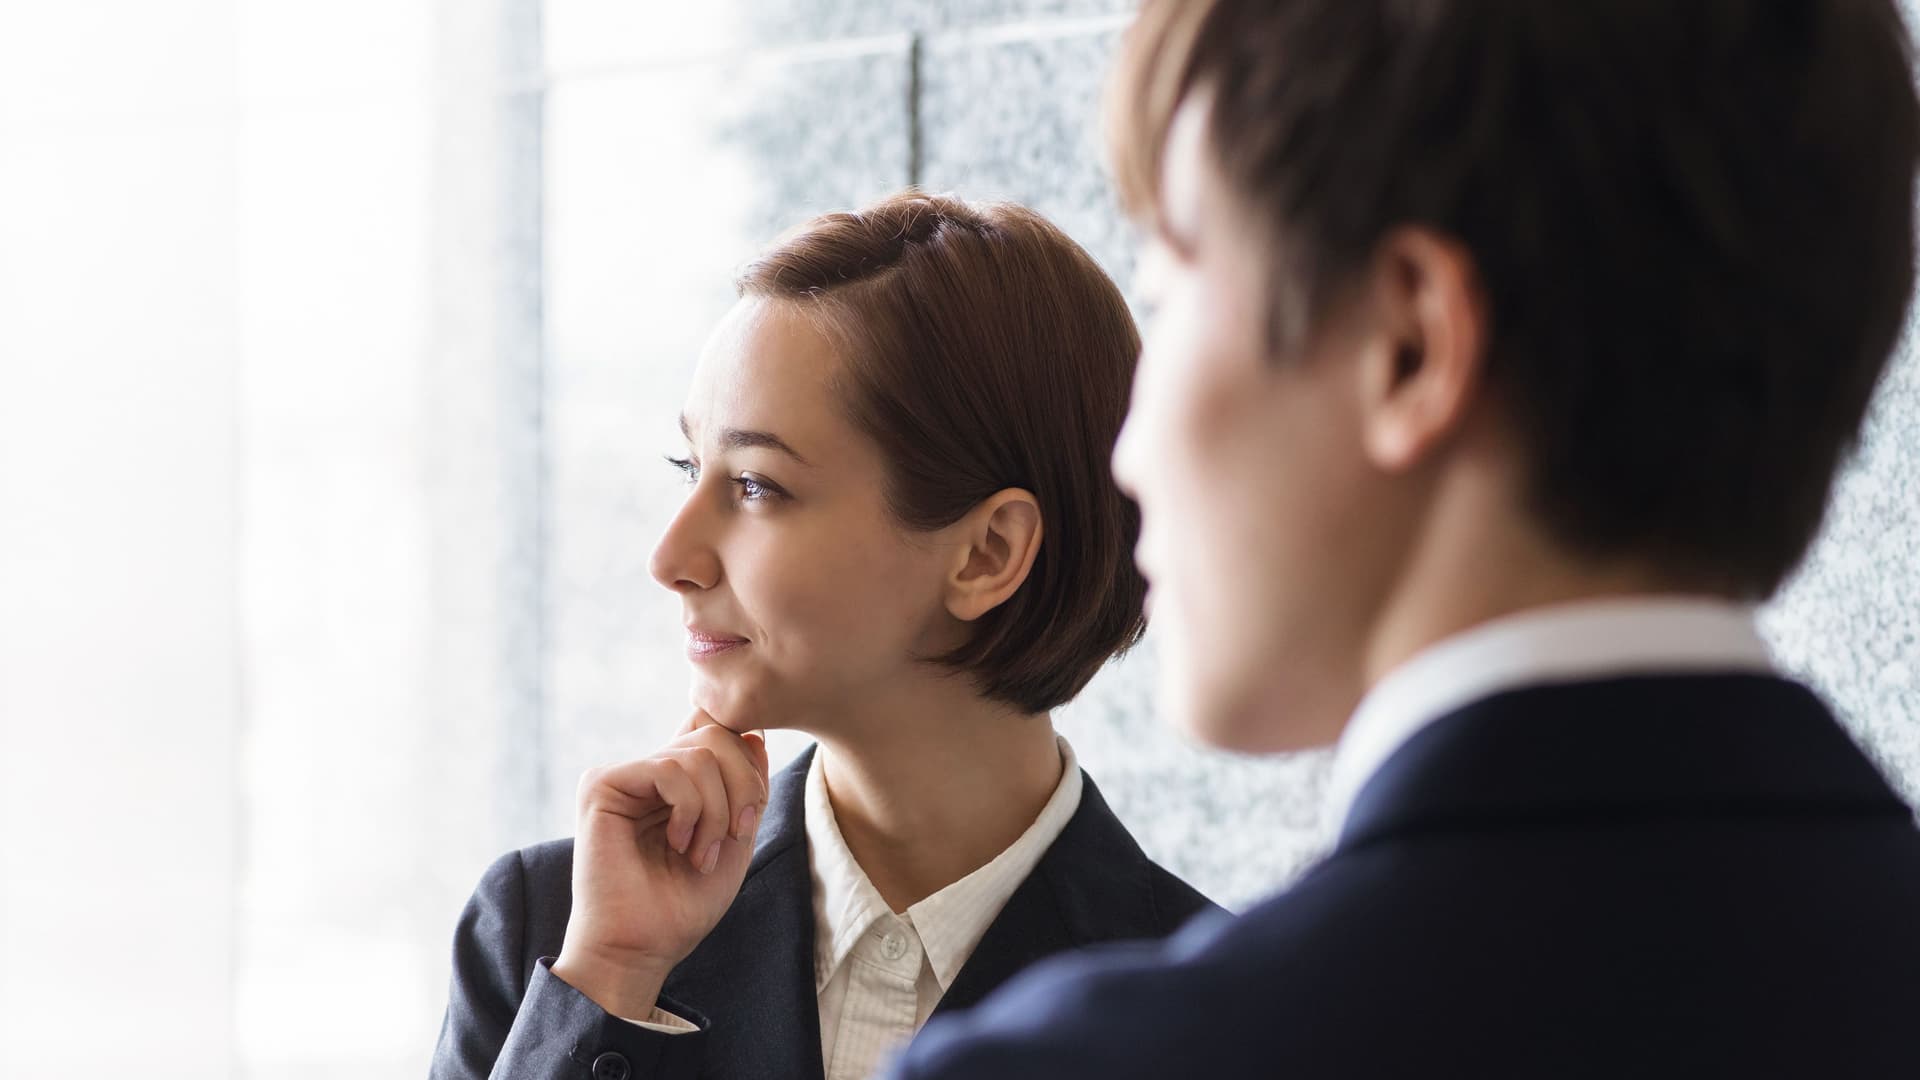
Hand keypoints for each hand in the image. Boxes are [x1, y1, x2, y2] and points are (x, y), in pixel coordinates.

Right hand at [552, 711, 771, 1018]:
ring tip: (701, 854)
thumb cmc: (683, 905)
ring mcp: (624, 775)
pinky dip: (690, 809)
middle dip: (744, 785)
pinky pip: (669, 768)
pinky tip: (678, 843)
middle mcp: (649, 772)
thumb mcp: (735, 839)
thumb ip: (747, 787)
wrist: (641, 949)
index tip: (748, 819)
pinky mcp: (601, 784)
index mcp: (678, 783)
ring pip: (699, 752)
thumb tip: (756, 734)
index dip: (748, 766)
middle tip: (737, 834)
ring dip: (716, 809)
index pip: (722, 732)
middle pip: (717, 733)